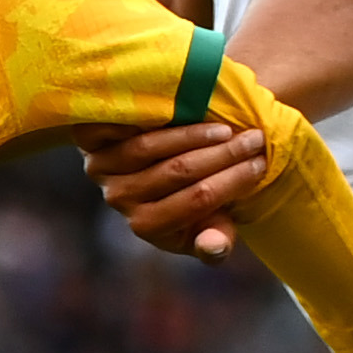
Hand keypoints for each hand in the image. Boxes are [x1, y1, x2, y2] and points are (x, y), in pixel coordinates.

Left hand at [79, 119, 266, 262]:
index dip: (233, 180)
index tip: (262, 162)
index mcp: (148, 226)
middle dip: (223, 154)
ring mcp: (100, 168)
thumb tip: (214, 246)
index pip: (196, 200)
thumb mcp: (209, 223)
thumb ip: (215, 240)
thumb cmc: (191, 196)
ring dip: (194, 134)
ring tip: (228, 127)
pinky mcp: (89, 140)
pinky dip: (153, 115)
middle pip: (176, 172)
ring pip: (148, 147)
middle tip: (255, 139)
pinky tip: (186, 105)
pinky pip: (121, 125)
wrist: (152, 161)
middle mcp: (119, 199)